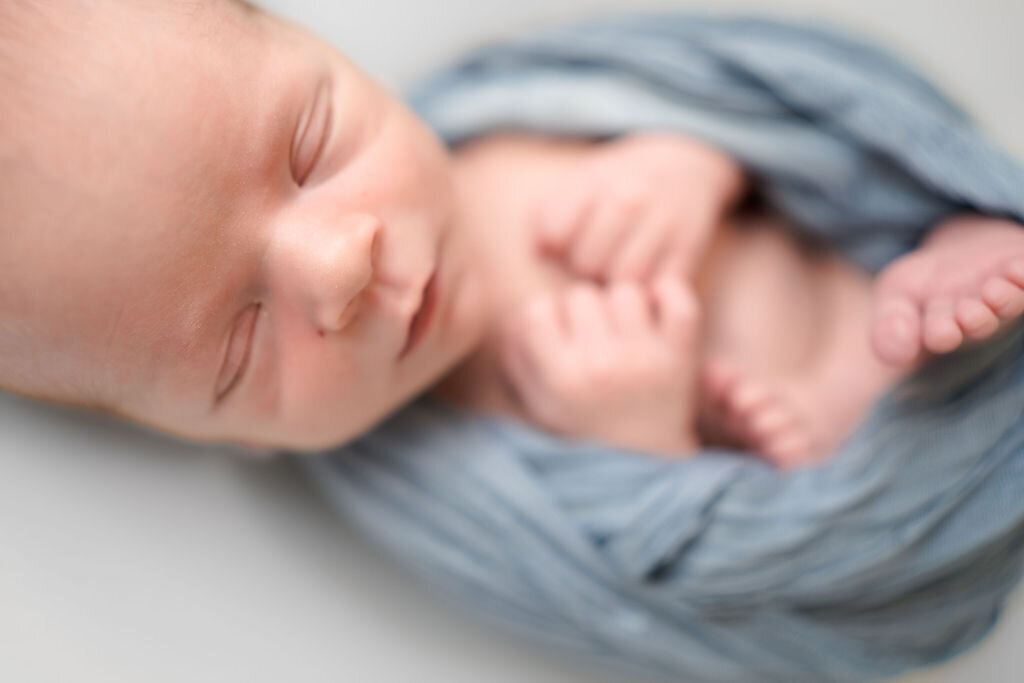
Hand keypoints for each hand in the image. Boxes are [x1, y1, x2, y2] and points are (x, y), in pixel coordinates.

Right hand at [499, 278, 700, 454]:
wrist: (644, 462)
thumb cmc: (586, 424)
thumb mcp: (540, 402)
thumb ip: (518, 358)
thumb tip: (516, 314)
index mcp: (561, 379)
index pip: (539, 310)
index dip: (549, 316)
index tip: (561, 333)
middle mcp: (601, 366)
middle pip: (582, 295)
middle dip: (586, 311)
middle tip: (595, 334)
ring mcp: (643, 359)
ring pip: (625, 292)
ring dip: (624, 304)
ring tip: (625, 329)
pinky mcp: (679, 356)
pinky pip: (678, 299)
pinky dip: (670, 293)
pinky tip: (657, 309)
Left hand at [533, 132, 745, 282]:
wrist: (684, 164)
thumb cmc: (618, 183)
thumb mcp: (579, 182)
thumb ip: (546, 212)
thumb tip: (539, 251)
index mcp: (595, 180)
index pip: (553, 233)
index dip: (553, 247)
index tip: (564, 243)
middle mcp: (629, 198)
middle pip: (586, 261)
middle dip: (582, 268)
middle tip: (591, 261)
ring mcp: (662, 222)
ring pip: (621, 279)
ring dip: (612, 283)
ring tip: (612, 271)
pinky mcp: (688, 247)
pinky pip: (655, 286)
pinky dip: (642, 291)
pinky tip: (638, 278)